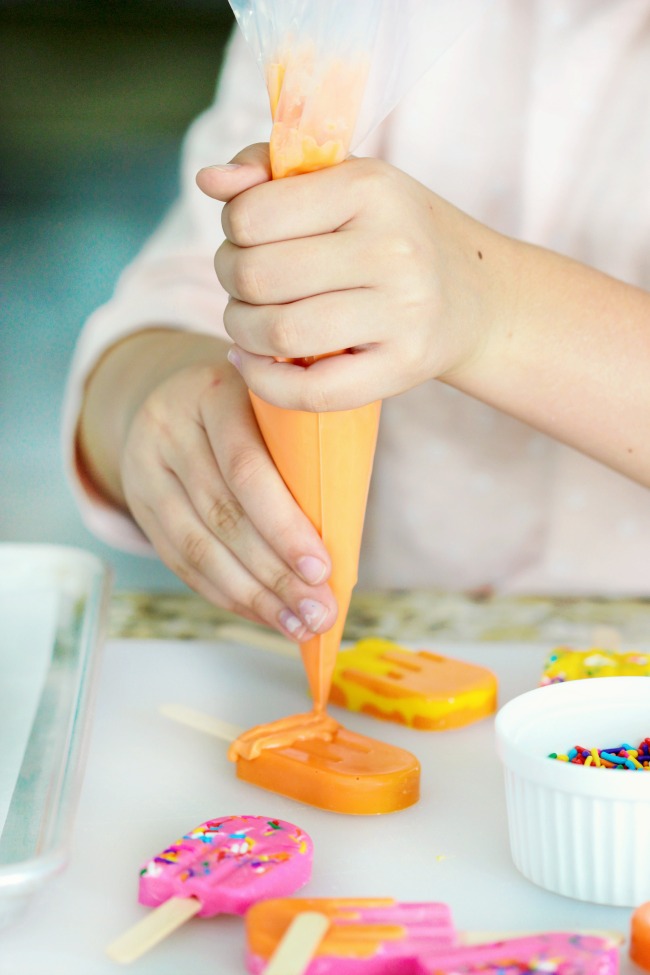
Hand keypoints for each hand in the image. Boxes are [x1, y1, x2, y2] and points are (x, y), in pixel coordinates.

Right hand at [79, 331, 337, 641]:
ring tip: (298, 625)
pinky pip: (181, 562)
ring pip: (198, 547)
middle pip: (222, 514)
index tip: (322, 569)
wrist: (176, 397)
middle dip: (276, 573)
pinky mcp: (140, 505)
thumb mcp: (275, 406)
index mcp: (213, 393)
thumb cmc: (253, 408)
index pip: (245, 468)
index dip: (283, 524)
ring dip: (253, 596)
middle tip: (319, 612)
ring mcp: (146, 468)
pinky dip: (227, 595)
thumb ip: (303, 449)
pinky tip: (265, 615)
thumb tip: (347, 538)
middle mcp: (170, 428)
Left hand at [197, 144, 508, 410]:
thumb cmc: (394, 234)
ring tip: (249, 322)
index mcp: (370, 188)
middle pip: (256, 275)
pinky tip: (254, 363)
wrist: (477, 298)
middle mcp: (392, 248)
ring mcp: (401, 313)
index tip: (249, 240)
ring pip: (276, 332)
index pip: (251, 215)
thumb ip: (271, 171)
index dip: (232, 231)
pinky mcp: (402, 368)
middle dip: (230, 283)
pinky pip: (308, 390)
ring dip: (241, 331)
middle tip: (246, 286)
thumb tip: (209, 181)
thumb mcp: (345, 183)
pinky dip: (263, 381)